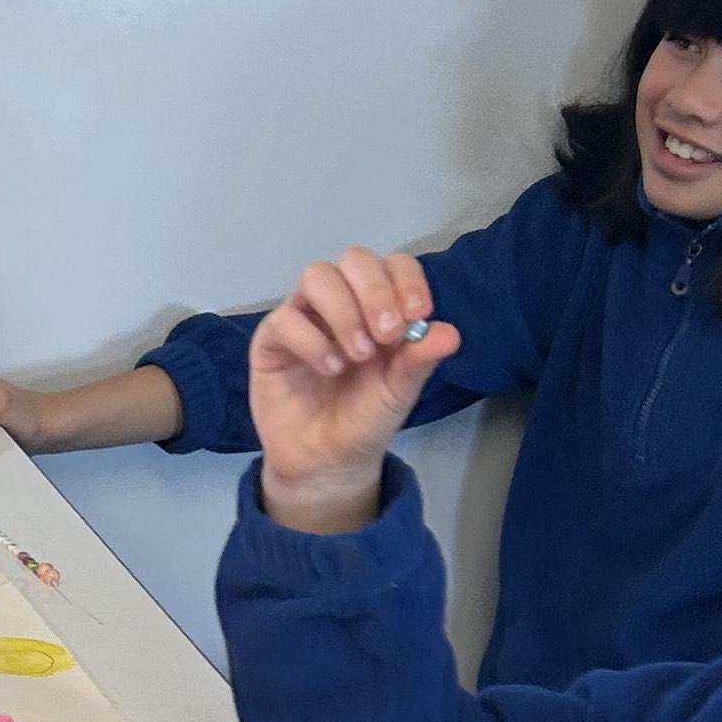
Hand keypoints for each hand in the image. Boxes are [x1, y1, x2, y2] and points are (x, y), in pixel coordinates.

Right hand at [247, 250, 458, 527]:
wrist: (327, 461)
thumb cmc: (365, 419)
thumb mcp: (400, 391)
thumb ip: (420, 360)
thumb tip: (449, 333)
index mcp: (379, 306)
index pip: (394, 265)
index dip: (406, 280)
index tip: (418, 316)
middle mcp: (342, 302)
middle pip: (354, 259)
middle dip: (375, 292)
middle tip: (388, 336)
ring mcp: (304, 316)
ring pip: (317, 276)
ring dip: (344, 312)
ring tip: (358, 356)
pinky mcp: (272, 338)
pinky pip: (286, 318)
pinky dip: (312, 341)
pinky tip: (330, 370)